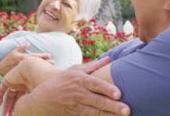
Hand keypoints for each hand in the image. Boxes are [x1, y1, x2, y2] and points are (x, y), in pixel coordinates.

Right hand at [0, 44, 52, 75]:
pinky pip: (30, 76)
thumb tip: (28, 43)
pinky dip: (37, 75)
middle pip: (37, 63)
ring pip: (35, 70)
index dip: (42, 56)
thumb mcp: (13, 52)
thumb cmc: (7, 60)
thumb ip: (21, 48)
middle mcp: (24, 64)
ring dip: (43, 69)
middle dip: (46, 63)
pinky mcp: (21, 77)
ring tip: (51, 68)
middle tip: (54, 62)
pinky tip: (43, 76)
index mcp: (22, 58)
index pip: (34, 56)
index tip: (50, 55)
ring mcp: (23, 71)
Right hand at [13, 57, 129, 115]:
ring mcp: (76, 106)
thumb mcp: (75, 70)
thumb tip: (109, 59)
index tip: (119, 94)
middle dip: (113, 106)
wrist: (42, 99)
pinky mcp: (74, 115)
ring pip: (95, 112)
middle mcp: (78, 93)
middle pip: (98, 100)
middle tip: (127, 110)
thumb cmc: (62, 82)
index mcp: (80, 80)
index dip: (107, 89)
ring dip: (109, 115)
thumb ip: (93, 66)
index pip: (96, 84)